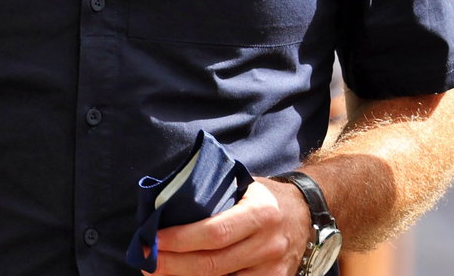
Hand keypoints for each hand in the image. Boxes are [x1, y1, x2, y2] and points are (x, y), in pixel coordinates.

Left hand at [147, 177, 309, 275]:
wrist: (306, 214)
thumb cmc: (265, 198)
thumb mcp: (245, 186)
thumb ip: (214, 194)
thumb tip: (167, 206)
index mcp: (261, 212)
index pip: (214, 232)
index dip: (179, 239)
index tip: (152, 239)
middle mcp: (268, 244)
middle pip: (212, 265)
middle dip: (172, 265)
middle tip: (147, 261)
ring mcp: (271, 270)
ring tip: (160, 273)